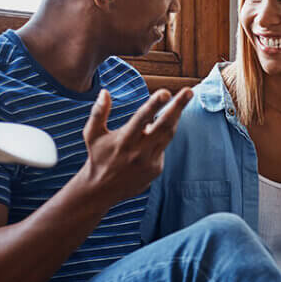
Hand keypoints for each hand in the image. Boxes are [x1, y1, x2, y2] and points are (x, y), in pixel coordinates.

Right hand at [79, 87, 192, 204]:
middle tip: (188, 91)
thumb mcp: (92, 134)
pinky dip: (162, 136)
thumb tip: (105, 91)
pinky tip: (156, 130)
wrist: (102, 190)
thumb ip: (98, 112)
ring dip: (176, 117)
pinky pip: (163, 147)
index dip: (154, 104)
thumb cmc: (98, 157)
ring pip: (168, 135)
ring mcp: (150, 162)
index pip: (142, 118)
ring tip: (183, 99)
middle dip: (178, 107)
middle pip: (164, 126)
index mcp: (124, 140)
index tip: (165, 92)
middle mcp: (139, 151)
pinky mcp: (157, 169)